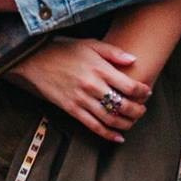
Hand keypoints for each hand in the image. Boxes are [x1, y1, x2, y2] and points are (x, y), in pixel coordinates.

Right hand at [8, 38, 150, 142]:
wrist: (34, 59)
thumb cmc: (63, 49)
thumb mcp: (89, 43)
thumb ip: (113, 52)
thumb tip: (133, 59)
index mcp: (99, 68)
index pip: (129, 86)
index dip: (142, 92)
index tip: (146, 92)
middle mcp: (92, 86)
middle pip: (123, 105)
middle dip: (137, 111)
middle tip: (142, 110)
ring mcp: (81, 99)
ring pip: (110, 119)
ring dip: (126, 124)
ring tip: (132, 122)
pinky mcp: (72, 109)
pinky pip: (93, 126)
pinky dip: (108, 135)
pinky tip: (118, 137)